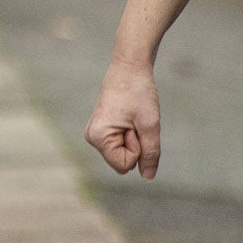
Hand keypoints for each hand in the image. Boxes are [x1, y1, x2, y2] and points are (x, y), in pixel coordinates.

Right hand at [85, 54, 161, 178]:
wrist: (130, 66)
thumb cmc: (139, 92)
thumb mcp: (150, 125)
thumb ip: (150, 154)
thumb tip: (148, 177)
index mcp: (97, 137)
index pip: (124, 165)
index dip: (137, 148)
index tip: (134, 124)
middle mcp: (92, 137)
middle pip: (122, 161)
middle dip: (135, 144)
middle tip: (133, 118)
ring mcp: (96, 132)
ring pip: (123, 153)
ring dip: (133, 138)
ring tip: (131, 115)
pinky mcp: (102, 128)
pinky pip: (121, 144)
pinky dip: (130, 133)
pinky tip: (128, 115)